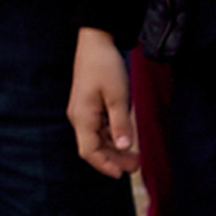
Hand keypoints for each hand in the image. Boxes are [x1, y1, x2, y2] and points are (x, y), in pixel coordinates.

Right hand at [68, 28, 139, 176]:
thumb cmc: (105, 66)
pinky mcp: (88, 104)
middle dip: (113, 158)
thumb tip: (125, 147)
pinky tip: (125, 136)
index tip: (122, 174)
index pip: (89, 151)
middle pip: (93, 147)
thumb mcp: (117, 96)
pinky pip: (99, 127)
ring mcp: (83, 111)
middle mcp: (79, 117)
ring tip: (134, 154)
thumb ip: (121, 123)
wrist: (95, 40)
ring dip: (113, 147)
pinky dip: (111, 135)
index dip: (105, 165)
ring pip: (97, 138)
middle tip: (136, 165)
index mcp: (82, 117)